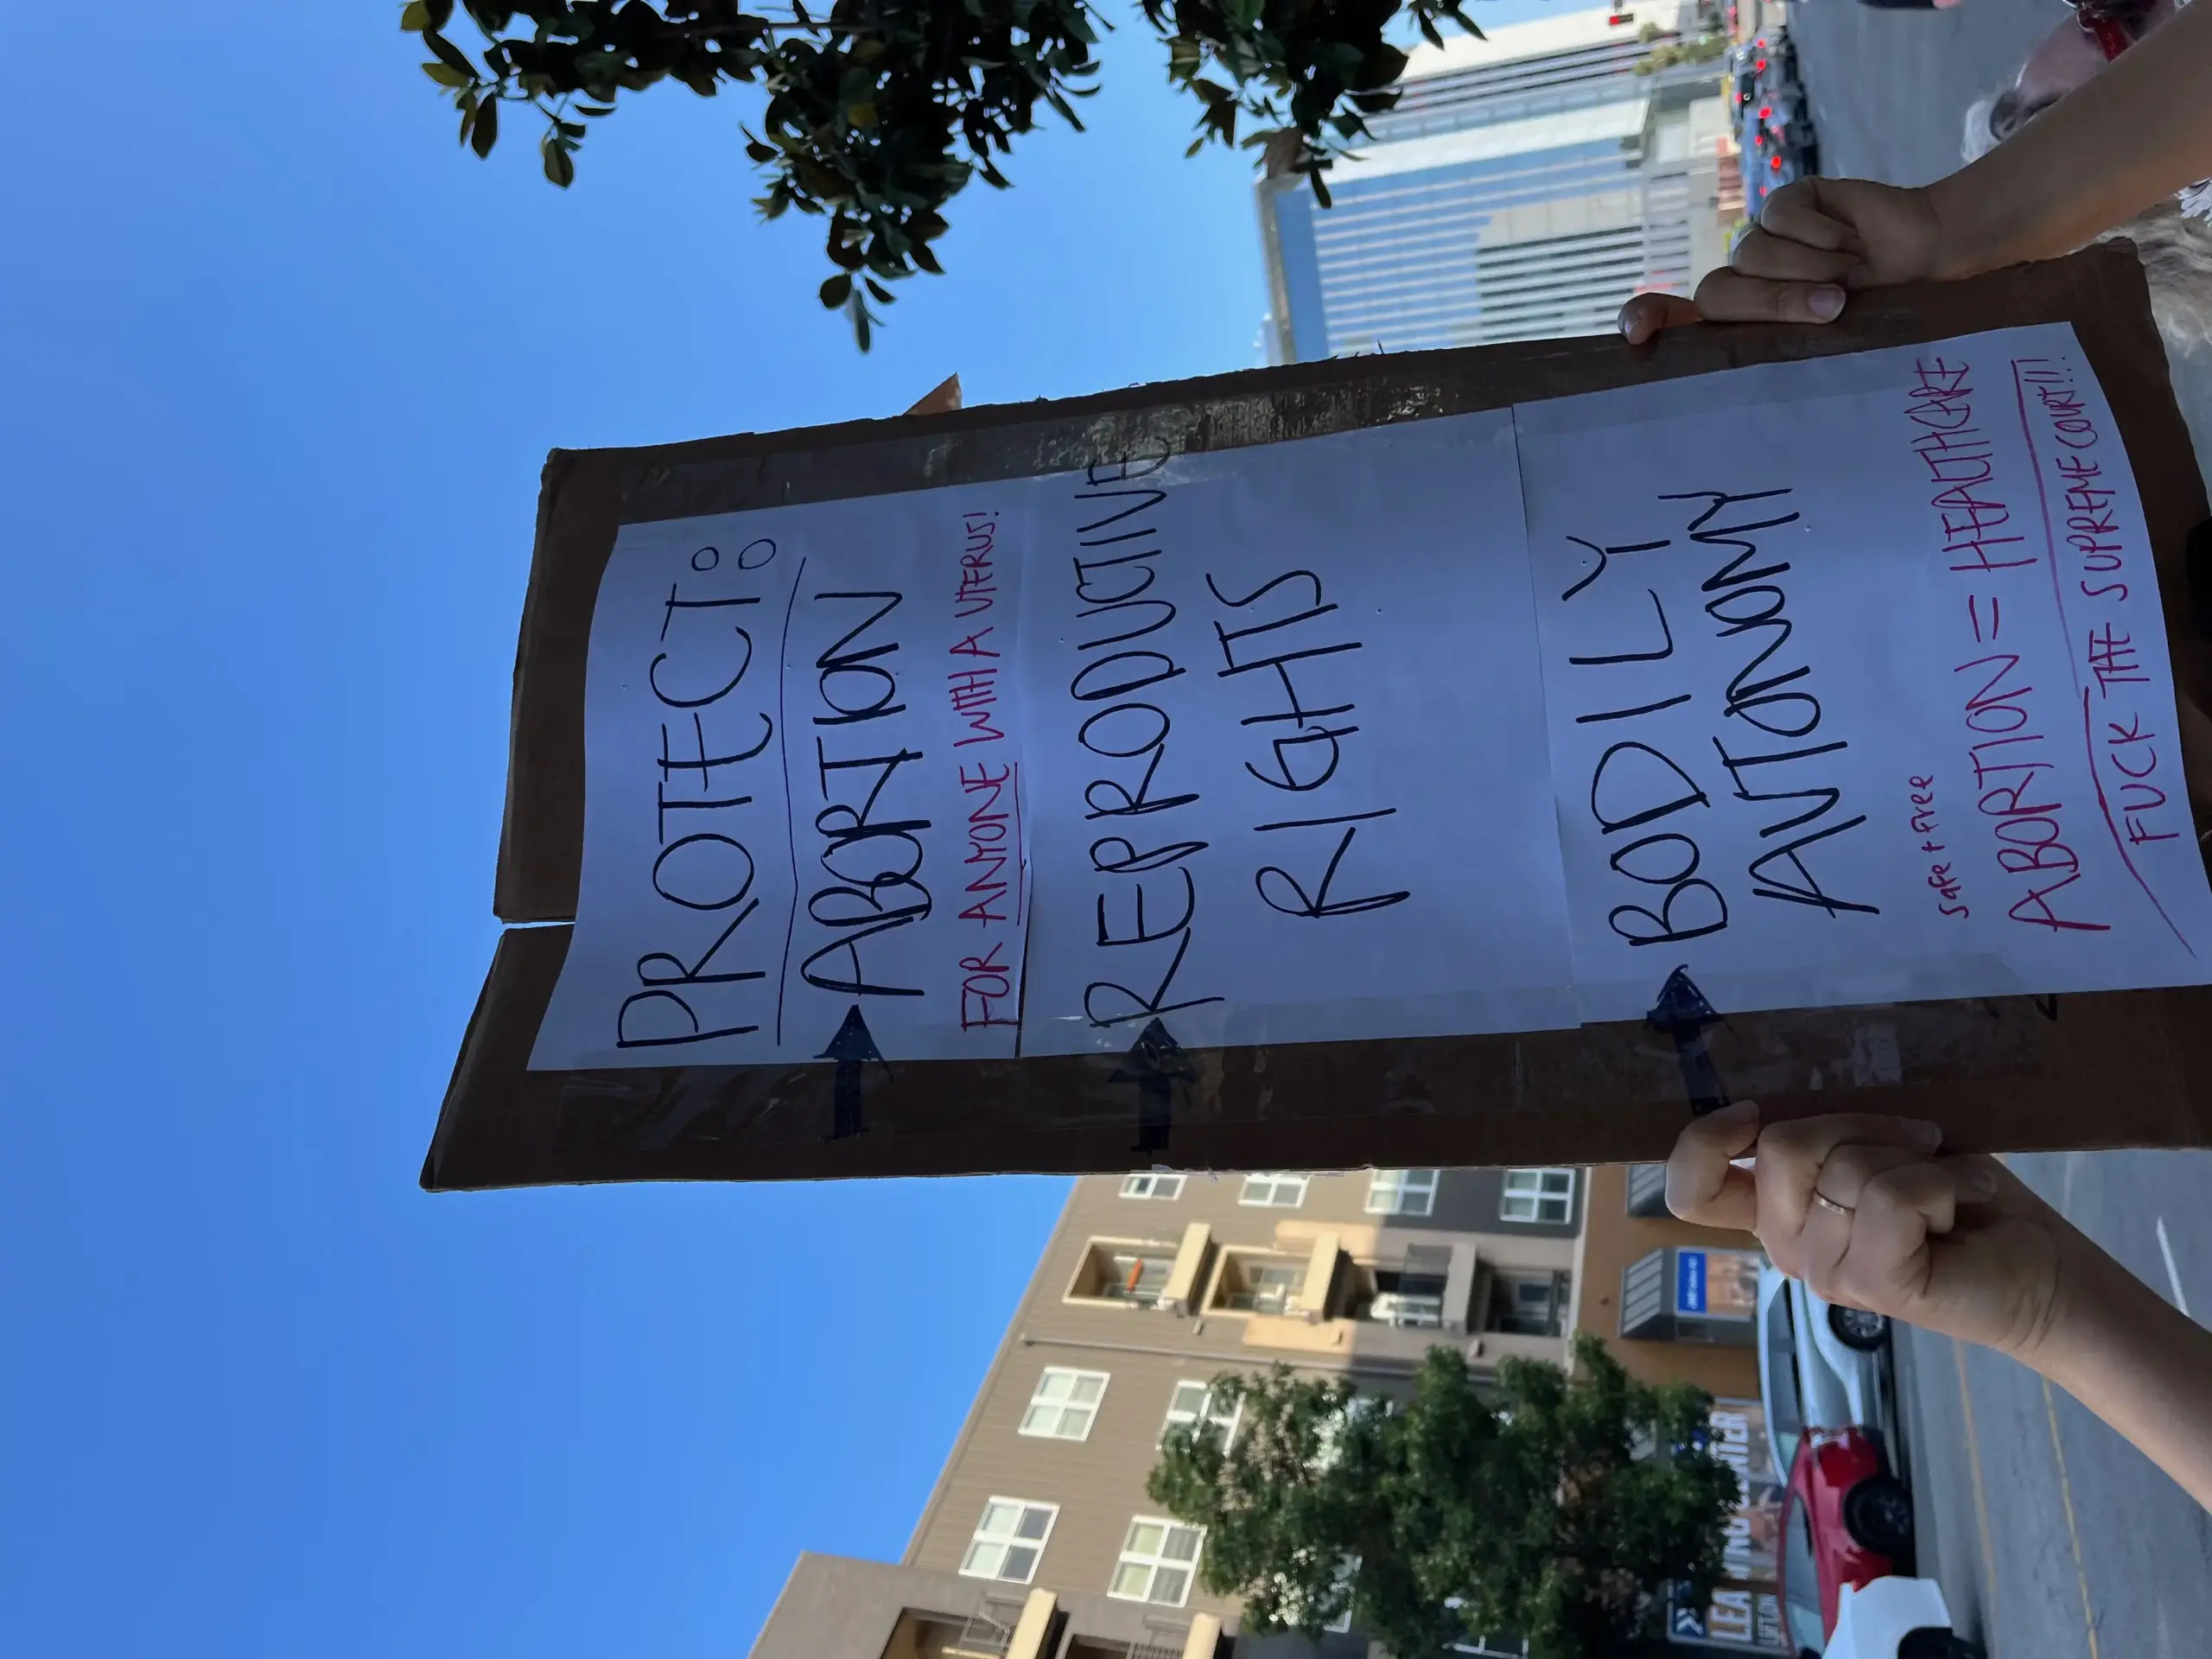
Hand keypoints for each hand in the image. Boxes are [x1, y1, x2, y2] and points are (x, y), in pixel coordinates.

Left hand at [1617, 178, 1949, 342]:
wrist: (1928, 260)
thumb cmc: (1877, 315)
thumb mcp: (1829, 344)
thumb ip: (1782, 351)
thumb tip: (1744, 374)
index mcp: (1739, 326)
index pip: (1674, 321)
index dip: (1648, 320)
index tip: (1636, 336)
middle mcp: (1742, 282)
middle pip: (1719, 294)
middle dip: (1776, 302)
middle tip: (1834, 309)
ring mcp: (1762, 240)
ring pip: (1753, 254)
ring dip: (1809, 269)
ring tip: (1854, 277)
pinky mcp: (1788, 202)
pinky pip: (1783, 216)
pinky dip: (1821, 233)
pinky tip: (1853, 240)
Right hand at [1665, 1103, 2102, 1366]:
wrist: (2044, 1269)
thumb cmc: (1963, 1200)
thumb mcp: (1882, 1148)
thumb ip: (1829, 1133)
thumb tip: (1790, 1096)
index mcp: (1779, 1211)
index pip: (1691, 1189)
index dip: (1702, 1142)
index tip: (1752, 1113)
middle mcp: (1787, 1246)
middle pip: (1780, 1147)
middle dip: (1860, 1124)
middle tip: (1916, 1146)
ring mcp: (1825, 1271)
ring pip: (1843, 1166)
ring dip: (1914, 1155)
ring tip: (1950, 1185)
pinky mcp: (1873, 1285)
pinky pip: (1889, 1195)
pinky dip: (1942, 1180)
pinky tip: (1963, 1202)